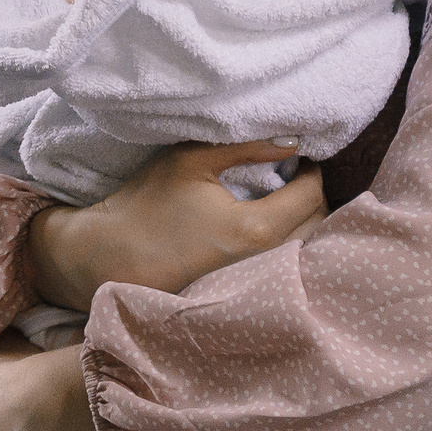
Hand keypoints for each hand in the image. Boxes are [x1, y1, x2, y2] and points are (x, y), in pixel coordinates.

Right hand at [30, 140, 322, 312]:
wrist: (112, 255)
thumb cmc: (148, 203)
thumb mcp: (191, 160)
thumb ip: (246, 147)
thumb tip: (291, 142)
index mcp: (256, 226)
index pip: (311, 194)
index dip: (311, 168)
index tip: (299, 155)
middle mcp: (267, 259)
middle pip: (319, 223)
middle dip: (313, 194)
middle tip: (295, 172)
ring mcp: (258, 279)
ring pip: (308, 246)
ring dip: (305, 219)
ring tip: (284, 196)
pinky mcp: (246, 289)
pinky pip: (288, 260)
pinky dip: (290, 238)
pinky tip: (268, 223)